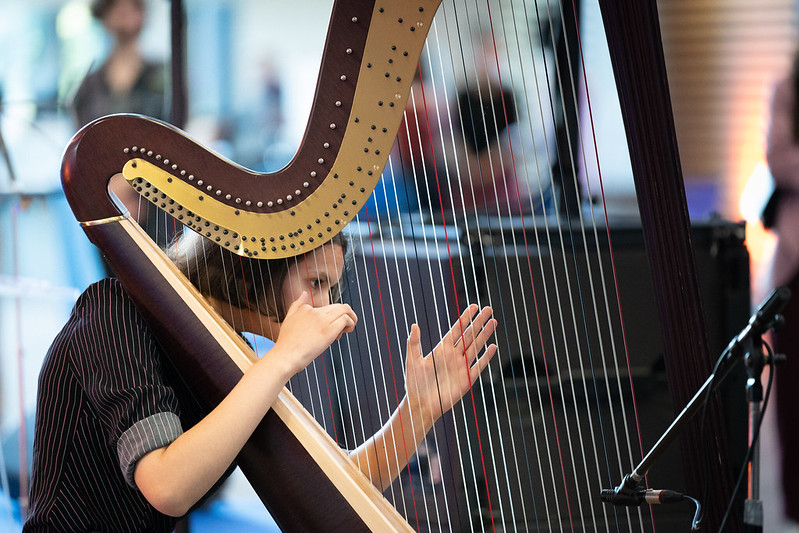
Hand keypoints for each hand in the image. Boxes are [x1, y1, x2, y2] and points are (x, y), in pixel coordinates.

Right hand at [273, 291, 357, 374]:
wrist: (284, 357)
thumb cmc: (286, 344)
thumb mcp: (288, 319)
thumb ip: (297, 305)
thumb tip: (304, 293)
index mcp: (306, 308)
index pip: (328, 308)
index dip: (332, 318)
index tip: (330, 331)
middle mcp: (314, 311)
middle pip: (339, 306)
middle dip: (344, 316)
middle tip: (342, 330)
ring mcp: (321, 320)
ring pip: (345, 309)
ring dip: (351, 319)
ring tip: (348, 330)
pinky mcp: (328, 330)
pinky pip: (346, 319)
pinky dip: (351, 324)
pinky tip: (346, 332)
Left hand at [405, 305, 496, 426]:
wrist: (421, 405)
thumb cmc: (414, 383)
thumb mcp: (413, 361)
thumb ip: (414, 343)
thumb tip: (414, 325)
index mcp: (442, 349)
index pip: (457, 329)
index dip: (465, 317)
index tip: (474, 306)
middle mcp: (453, 355)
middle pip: (469, 335)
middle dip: (479, 322)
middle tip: (489, 309)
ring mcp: (461, 367)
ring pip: (476, 347)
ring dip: (484, 335)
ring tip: (493, 322)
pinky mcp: (466, 380)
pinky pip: (478, 366)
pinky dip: (486, 357)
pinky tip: (493, 347)